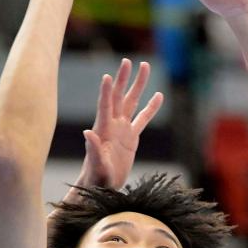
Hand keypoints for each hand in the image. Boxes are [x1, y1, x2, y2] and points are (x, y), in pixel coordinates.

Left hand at [74, 59, 163, 192]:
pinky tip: (159, 95)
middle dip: (123, 79)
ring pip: (132, 102)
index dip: (106, 92)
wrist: (101, 186)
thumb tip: (88, 132)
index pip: (105, 107)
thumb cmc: (96, 178)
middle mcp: (112, 125)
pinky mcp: (131, 138)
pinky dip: (151, 108)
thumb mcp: (96, 166)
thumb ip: (93, 150)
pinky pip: (143, 119)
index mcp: (103, 130)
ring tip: (145, 66)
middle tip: (127, 61)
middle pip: (119, 97)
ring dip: (138, 85)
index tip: (108, 76)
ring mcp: (122, 130)